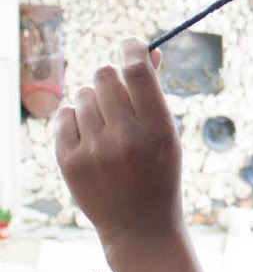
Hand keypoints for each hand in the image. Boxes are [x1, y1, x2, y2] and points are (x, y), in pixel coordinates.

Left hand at [55, 39, 183, 246]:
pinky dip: (76, 119)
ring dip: (94, 101)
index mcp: (157, 128)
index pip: (137, 70)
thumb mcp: (167, 134)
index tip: (130, 45)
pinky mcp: (70, 161)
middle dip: (111, 78)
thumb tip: (147, 51)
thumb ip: (153, 93)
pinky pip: (64, 115)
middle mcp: (125, 137)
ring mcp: (94, 150)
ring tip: (105, 124)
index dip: (132, 48)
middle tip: (117, 94)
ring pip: (83, 94)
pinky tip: (90, 135)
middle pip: (104, 76)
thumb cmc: (158, 173)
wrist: (139, 226)